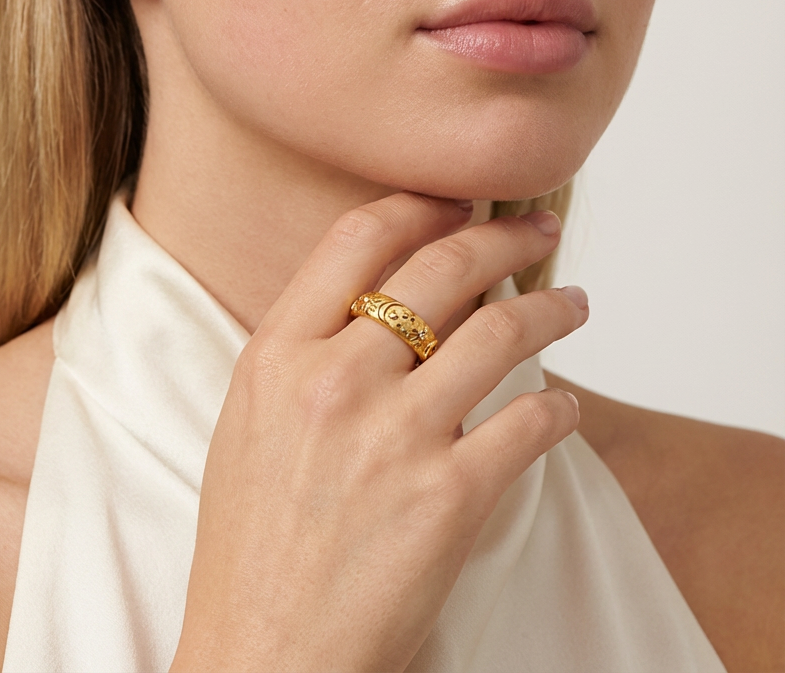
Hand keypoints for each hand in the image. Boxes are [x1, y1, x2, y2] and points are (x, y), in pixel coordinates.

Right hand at [171, 192, 586, 672]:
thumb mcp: (251, 420)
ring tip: (577, 302)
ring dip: (554, 306)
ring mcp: (394, 437)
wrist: (266, 656)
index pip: (359, 237)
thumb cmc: (253, 543)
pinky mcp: (450, 498)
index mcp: (277, 355)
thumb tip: (386, 289)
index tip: (461, 201)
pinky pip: (530, 420)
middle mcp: (335, 381)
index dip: (422, 205)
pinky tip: (562, 403)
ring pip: (501, 329)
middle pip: (442, 267)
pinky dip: (559, 404)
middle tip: (538, 227)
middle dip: (504, 235)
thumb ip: (307, 346)